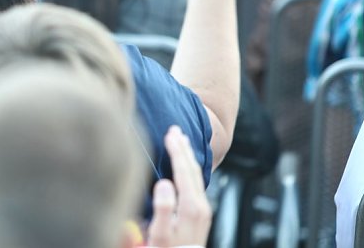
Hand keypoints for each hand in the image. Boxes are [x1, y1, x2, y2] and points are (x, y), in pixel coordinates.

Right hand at [146, 126, 211, 246]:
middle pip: (193, 170)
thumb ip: (163, 209)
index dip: (177, 150)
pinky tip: (186, 166)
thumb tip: (165, 182)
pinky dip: (190, 168)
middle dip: (184, 148)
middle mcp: (201, 206)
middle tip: (175, 129)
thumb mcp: (160, 234)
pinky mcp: (200, 214)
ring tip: (181, 140)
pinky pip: (197, 182)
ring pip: (197, 175)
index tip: (170, 133)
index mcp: (191, 207)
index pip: (184, 170)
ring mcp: (203, 210)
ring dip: (188, 156)